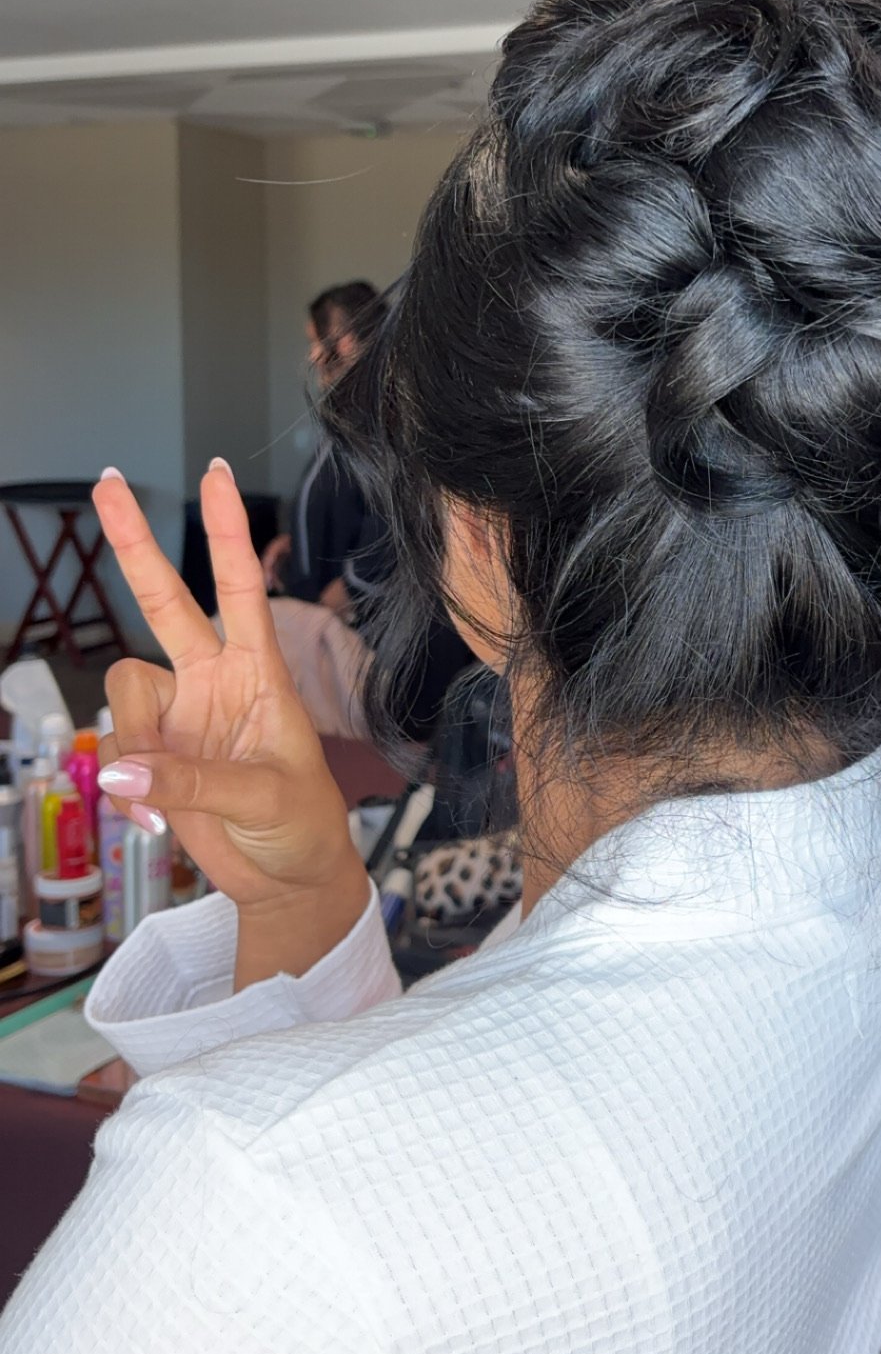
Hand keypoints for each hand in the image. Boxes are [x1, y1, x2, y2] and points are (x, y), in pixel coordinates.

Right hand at [93, 463, 367, 975]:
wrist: (287, 880)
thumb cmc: (301, 825)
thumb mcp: (264, 799)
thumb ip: (192, 784)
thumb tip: (122, 774)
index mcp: (258, 672)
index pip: (240, 588)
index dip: (226, 532)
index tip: (215, 473)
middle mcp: (212, 681)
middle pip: (163, 601)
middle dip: (134, 543)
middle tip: (106, 480)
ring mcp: (177, 717)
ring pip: (124, 694)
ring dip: (135, 748)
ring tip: (165, 805)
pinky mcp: (151, 757)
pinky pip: (116, 756)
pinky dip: (128, 795)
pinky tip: (156, 828)